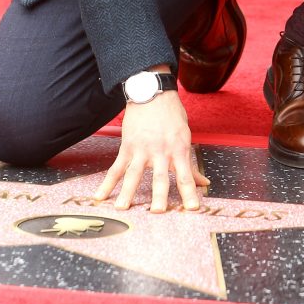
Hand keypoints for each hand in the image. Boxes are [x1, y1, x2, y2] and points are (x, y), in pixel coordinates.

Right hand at [92, 92, 208, 212]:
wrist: (152, 91)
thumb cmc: (171, 114)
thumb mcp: (185, 136)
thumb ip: (190, 162)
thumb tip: (204, 182)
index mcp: (178, 149)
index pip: (186, 175)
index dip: (190, 192)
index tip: (192, 209)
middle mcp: (160, 151)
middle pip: (160, 177)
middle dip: (159, 196)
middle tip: (157, 212)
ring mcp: (142, 149)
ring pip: (134, 174)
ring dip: (127, 192)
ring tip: (122, 208)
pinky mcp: (127, 146)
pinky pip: (116, 167)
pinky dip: (107, 183)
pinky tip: (99, 195)